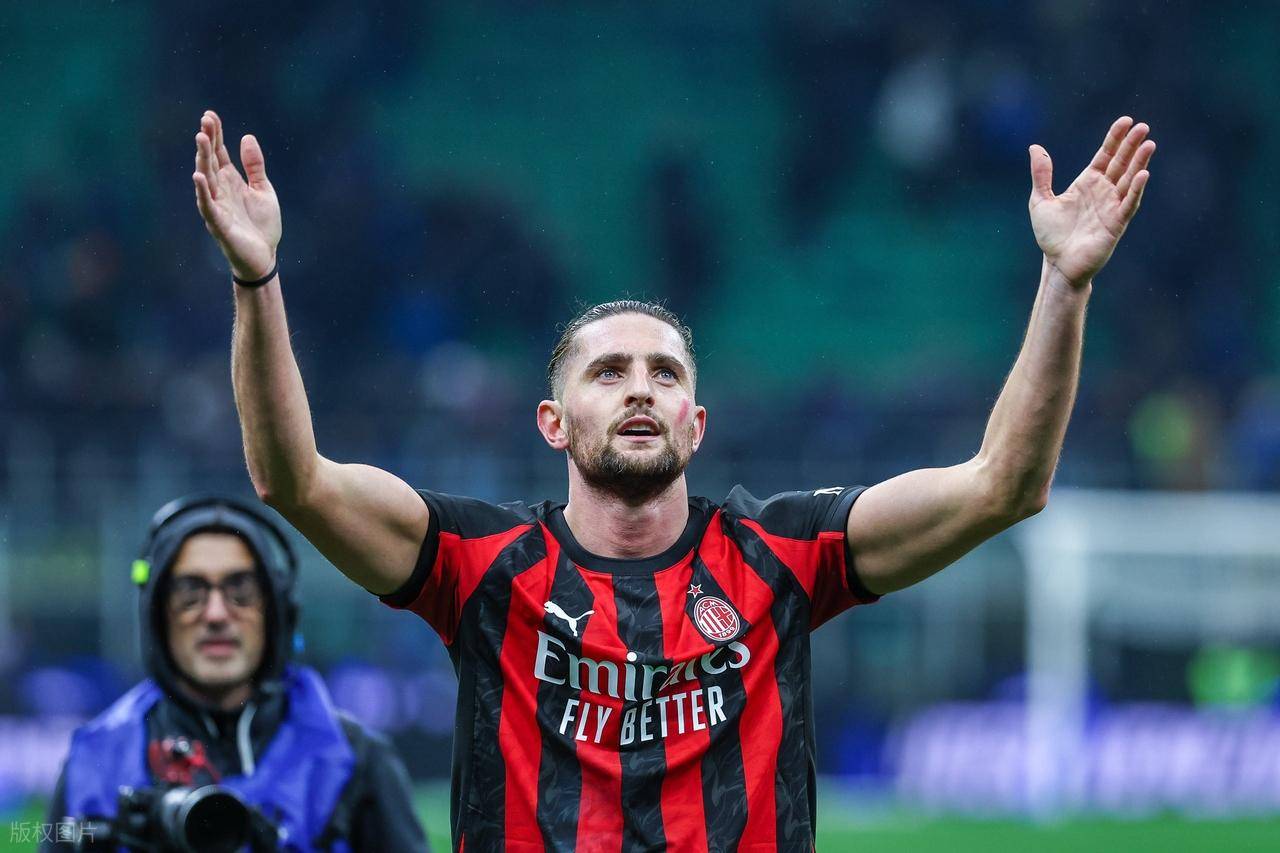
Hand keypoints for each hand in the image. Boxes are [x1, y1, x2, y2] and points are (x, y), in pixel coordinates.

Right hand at [192, 110, 281, 280]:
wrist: (264, 257)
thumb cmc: (261, 225)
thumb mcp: (263, 190)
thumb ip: (254, 166)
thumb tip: (246, 136)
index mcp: (230, 181)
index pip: (219, 153)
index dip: (215, 134)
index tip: (210, 115)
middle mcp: (220, 190)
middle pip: (210, 161)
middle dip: (207, 141)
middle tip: (205, 121)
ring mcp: (217, 206)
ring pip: (206, 179)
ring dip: (202, 160)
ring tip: (200, 139)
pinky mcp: (219, 224)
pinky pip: (207, 206)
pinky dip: (202, 192)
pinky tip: (198, 177)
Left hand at [1028, 116, 1154, 286]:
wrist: (1058, 264)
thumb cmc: (1051, 235)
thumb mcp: (1040, 201)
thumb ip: (1041, 175)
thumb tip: (1034, 147)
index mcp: (1087, 182)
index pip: (1105, 155)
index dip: (1115, 138)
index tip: (1126, 121)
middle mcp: (1103, 191)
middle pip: (1121, 163)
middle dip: (1131, 145)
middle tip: (1143, 127)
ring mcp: (1112, 206)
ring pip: (1129, 180)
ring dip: (1139, 162)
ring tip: (1149, 144)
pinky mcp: (1116, 223)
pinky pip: (1129, 203)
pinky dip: (1136, 189)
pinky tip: (1143, 174)